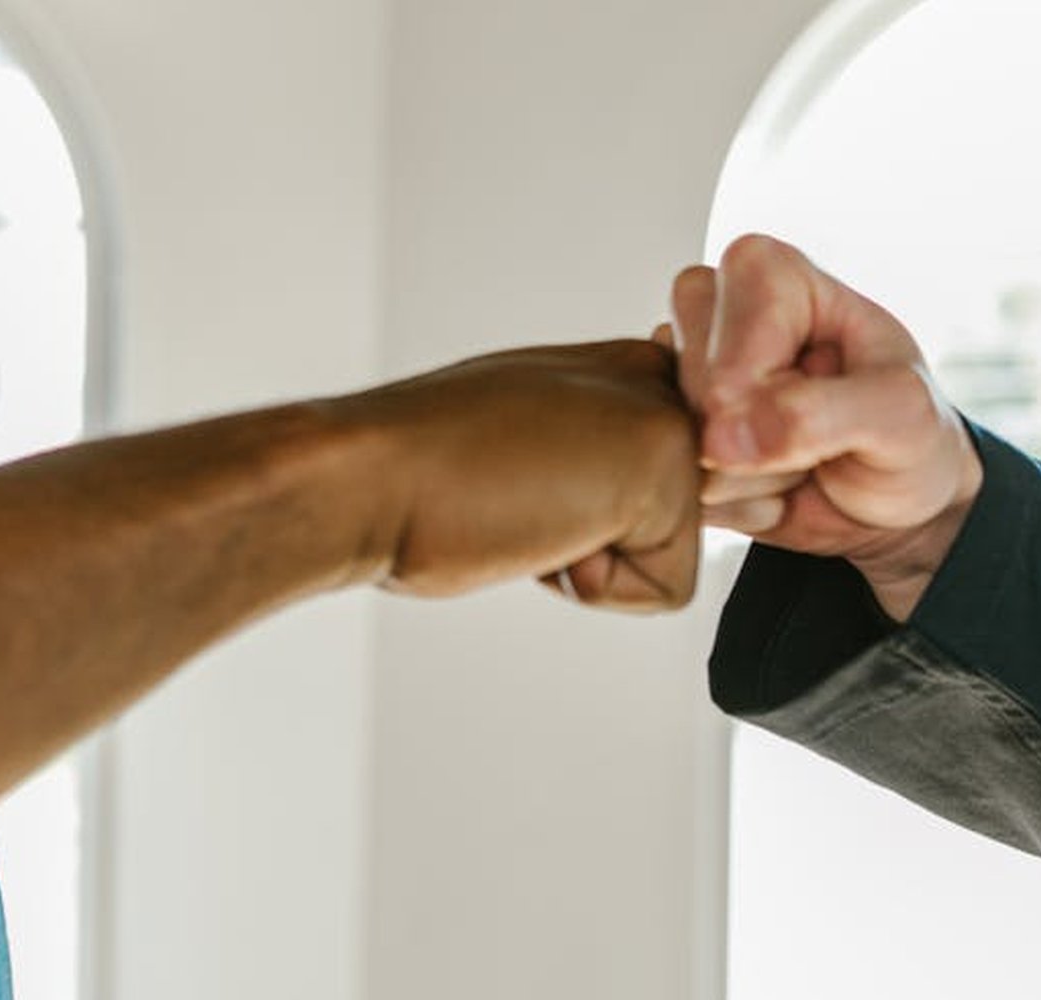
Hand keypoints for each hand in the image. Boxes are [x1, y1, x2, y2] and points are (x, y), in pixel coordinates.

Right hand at [330, 340, 700, 610]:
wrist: (367, 477)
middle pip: (672, 530)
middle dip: (600, 544)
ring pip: (673, 558)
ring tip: (527, 506)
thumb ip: (593, 457)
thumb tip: (642, 500)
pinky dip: (599, 589)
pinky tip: (541, 529)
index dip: (592, 525)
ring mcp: (666, 415)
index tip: (519, 480)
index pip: (658, 493)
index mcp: (622, 369)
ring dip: (596, 568)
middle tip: (520, 493)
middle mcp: (653, 380)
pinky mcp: (668, 466)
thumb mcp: (526, 449)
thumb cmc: (422, 473)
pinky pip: (670, 589)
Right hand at [667, 235, 981, 619]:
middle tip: (818, 435)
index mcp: (772, 274)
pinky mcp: (676, 431)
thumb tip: (725, 434)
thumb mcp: (900, 415)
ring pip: (680, 445)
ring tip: (800, 457)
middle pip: (697, 395)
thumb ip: (820, 414)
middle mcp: (716, 312)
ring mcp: (688, 374)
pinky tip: (771, 486)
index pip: (733, 349)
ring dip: (749, 479)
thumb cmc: (909, 436)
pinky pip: (677, 487)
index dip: (779, 396)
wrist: (901, 503)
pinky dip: (732, 506)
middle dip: (761, 442)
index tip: (835, 398)